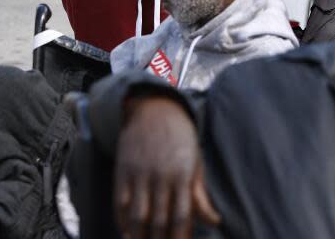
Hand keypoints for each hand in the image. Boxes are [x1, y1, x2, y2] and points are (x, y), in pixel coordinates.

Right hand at [114, 97, 219, 238]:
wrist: (154, 109)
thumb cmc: (180, 138)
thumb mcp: (196, 161)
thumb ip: (201, 194)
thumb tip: (214, 222)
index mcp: (182, 174)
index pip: (181, 216)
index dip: (180, 237)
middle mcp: (160, 176)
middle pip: (159, 220)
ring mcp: (139, 174)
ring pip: (137, 216)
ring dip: (140, 237)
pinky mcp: (122, 171)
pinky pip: (119, 204)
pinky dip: (122, 222)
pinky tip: (128, 233)